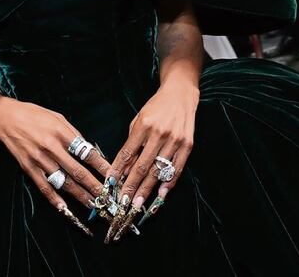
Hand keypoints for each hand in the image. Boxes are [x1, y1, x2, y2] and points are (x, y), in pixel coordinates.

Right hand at [0, 95, 110, 230]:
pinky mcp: (28, 167)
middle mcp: (51, 147)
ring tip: (93, 205)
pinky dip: (54, 199)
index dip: (101, 167)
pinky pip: (44, 186)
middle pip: (78, 171)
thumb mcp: (57, 117)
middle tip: (107, 198)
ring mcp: (39, 159)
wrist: (5, 117)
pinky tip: (65, 208)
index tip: (112, 177)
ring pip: (63, 182)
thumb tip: (89, 149)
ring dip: (79, 196)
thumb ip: (73, 134)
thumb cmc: (33, 115)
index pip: (87, 153)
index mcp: (61, 132)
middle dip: (94, 187)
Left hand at [105, 74, 198, 240]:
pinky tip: (161, 195)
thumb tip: (123, 168)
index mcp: (143, 125)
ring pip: (159, 170)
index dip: (118, 170)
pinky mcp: (187, 145)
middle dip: (131, 186)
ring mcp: (175, 140)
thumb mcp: (138, 120)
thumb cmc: (155, 108)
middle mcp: (159, 133)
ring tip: (138, 204)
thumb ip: (132, 143)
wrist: (180, 94)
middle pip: (143, 165)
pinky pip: (177, 169)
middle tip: (123, 203)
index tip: (110, 184)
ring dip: (147, 189)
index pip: (127, 152)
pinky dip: (169, 183)